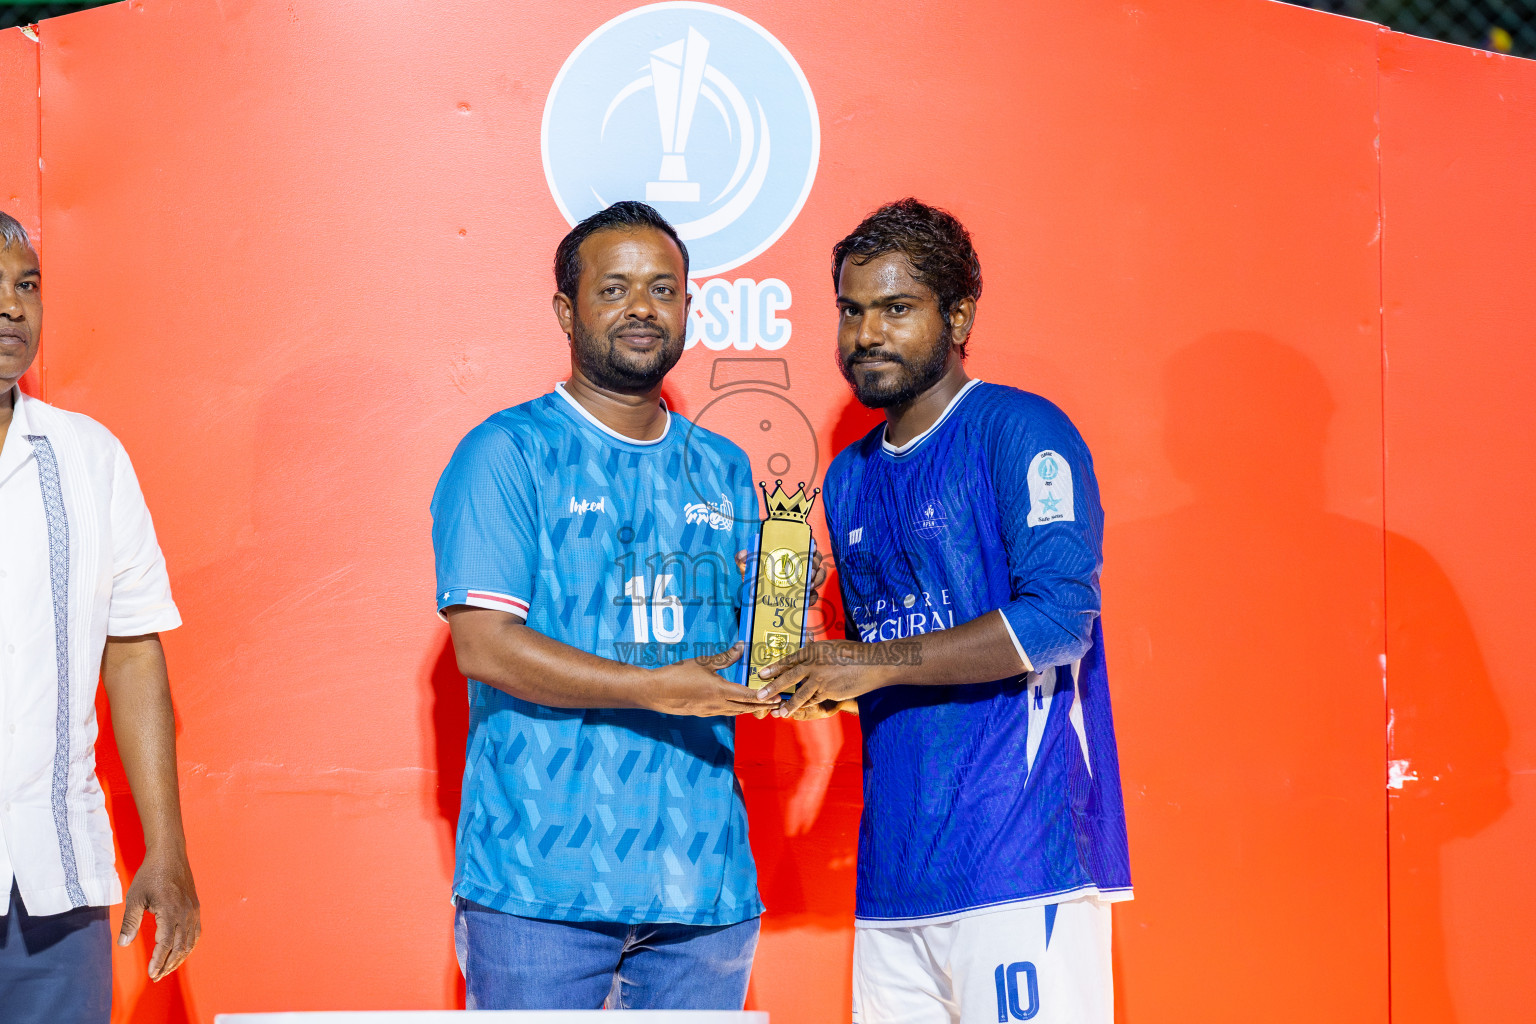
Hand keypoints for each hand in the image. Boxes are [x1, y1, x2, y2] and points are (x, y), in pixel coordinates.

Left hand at [119, 848, 199, 980]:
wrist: (169, 855)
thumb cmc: (150, 874)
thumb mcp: (135, 898)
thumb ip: (130, 922)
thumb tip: (123, 944)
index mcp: (170, 910)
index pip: (165, 943)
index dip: (159, 960)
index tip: (151, 974)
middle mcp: (185, 912)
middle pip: (180, 947)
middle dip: (168, 964)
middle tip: (156, 977)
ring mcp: (193, 910)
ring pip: (190, 942)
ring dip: (179, 958)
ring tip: (167, 969)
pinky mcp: (195, 908)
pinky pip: (196, 933)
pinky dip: (189, 946)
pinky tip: (181, 952)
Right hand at [643, 643, 776, 716]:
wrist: (655, 693)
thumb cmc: (678, 674)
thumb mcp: (703, 662)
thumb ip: (725, 657)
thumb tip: (742, 646)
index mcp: (720, 691)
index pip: (748, 695)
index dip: (764, 697)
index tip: (777, 697)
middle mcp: (718, 704)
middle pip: (745, 707)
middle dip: (762, 706)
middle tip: (776, 705)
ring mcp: (710, 711)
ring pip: (735, 712)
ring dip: (750, 709)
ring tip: (762, 707)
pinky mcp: (702, 714)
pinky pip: (725, 712)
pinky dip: (736, 710)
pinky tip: (738, 707)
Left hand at [736, 549, 829, 608]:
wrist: (752, 598)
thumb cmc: (753, 576)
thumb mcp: (746, 566)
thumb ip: (742, 558)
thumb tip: (744, 554)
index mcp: (788, 552)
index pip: (805, 542)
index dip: (811, 543)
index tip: (811, 548)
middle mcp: (799, 563)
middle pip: (815, 559)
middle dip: (814, 564)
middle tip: (809, 570)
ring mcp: (804, 579)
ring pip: (819, 575)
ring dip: (816, 579)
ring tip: (808, 584)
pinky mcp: (804, 595)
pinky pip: (814, 595)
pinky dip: (812, 596)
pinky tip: (807, 598)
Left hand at [755, 640, 892, 717]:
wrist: (873, 664)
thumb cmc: (854, 653)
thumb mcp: (832, 646)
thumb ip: (818, 650)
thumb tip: (808, 645)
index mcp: (813, 651)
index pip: (789, 660)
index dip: (775, 668)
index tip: (762, 674)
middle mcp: (814, 665)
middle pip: (789, 677)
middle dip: (773, 688)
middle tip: (760, 696)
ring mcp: (821, 679)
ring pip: (800, 694)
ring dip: (788, 705)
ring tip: (778, 713)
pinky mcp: (830, 692)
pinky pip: (815, 700)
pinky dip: (806, 706)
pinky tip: (798, 711)